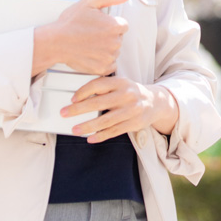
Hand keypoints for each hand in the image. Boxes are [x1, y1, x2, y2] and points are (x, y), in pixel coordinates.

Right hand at [31, 0, 131, 76]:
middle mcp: (115, 42)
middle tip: (91, 34)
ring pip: (114, 51)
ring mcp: (109, 57)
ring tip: (89, 44)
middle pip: (119, 38)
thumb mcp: (90, 2)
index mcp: (115, 26)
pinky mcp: (102, 68)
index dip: (110, 24)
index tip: (99, 25)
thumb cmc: (71, 22)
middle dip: (108, 36)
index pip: (123, 25)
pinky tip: (92, 54)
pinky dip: (103, 61)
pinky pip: (111, 65)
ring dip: (106, 48)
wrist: (55, 42)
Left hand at [61, 76, 178, 143]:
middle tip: (64, 113)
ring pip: (105, 120)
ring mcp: (131, 110)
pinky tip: (90, 138)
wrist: (156, 102)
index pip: (98, 85)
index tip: (72, 99)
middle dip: (79, 109)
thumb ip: (104, 87)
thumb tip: (79, 97)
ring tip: (75, 129)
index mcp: (121, 82)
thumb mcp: (120, 84)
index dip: (83, 92)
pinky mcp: (134, 124)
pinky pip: (114, 131)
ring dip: (87, 126)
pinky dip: (100, 136)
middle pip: (99, 103)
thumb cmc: (131, 92)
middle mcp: (127, 95)